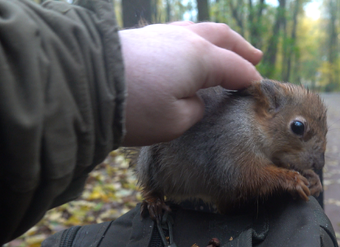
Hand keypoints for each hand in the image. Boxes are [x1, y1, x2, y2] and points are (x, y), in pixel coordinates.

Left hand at [119, 22, 262, 145]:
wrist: (83, 84)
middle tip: (254, 56)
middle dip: (240, 47)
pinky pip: (177, 34)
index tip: (255, 90)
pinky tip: (187, 52)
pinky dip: (193, 41)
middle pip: (221, 36)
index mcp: (200, 57)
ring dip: (217, 40)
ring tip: (225, 48)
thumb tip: (194, 101)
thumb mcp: (175, 122)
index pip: (234, 67)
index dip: (248, 79)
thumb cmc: (133, 107)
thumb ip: (194, 111)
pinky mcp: (140, 38)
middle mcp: (183, 39)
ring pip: (198, 30)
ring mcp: (160, 34)